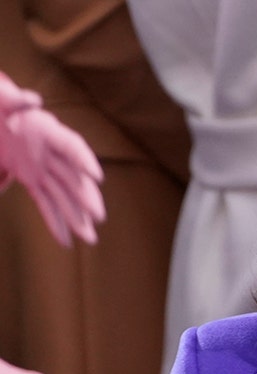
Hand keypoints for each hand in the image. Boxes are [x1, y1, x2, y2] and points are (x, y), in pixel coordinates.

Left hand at [0, 75, 104, 246]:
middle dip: (86, 198)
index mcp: (47, 130)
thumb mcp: (1, 100)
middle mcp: (51, 152)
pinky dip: (55, 222)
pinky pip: (45, 203)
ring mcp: (43, 168)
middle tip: (97, 216)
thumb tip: (33, 100)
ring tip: (89, 239)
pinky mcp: (32, 179)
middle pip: (73, 177)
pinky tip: (66, 241)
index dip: (84, 159)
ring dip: (77, 218)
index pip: (72, 145)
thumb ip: (15, 99)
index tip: (96, 176)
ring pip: (64, 196)